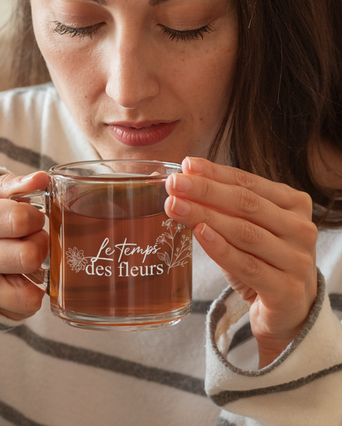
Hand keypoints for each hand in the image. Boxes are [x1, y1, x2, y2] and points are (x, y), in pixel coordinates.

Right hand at [0, 172, 49, 320]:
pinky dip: (28, 294)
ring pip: (29, 293)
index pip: (18, 220)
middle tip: (29, 237)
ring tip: (24, 259)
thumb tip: (43, 179)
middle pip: (29, 256)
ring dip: (36, 273)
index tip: (28, 216)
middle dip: (39, 242)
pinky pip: (22, 310)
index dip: (34, 216)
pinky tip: (17, 278)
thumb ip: (10, 184)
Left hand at [165, 157, 317, 367]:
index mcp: (293, 204)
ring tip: (175, 206)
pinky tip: (199, 232)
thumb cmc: (262, 260)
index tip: (186, 165)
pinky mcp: (286, 290)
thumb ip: (222, 207)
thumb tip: (183, 183)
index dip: (215, 173)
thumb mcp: (245, 228)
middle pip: (245, 204)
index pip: (248, 182)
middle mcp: (300, 229)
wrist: (288, 310)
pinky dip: (220, 248)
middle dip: (205, 191)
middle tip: (174, 184)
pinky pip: (247, 265)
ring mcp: (297, 260)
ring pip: (244, 232)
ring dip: (205, 215)